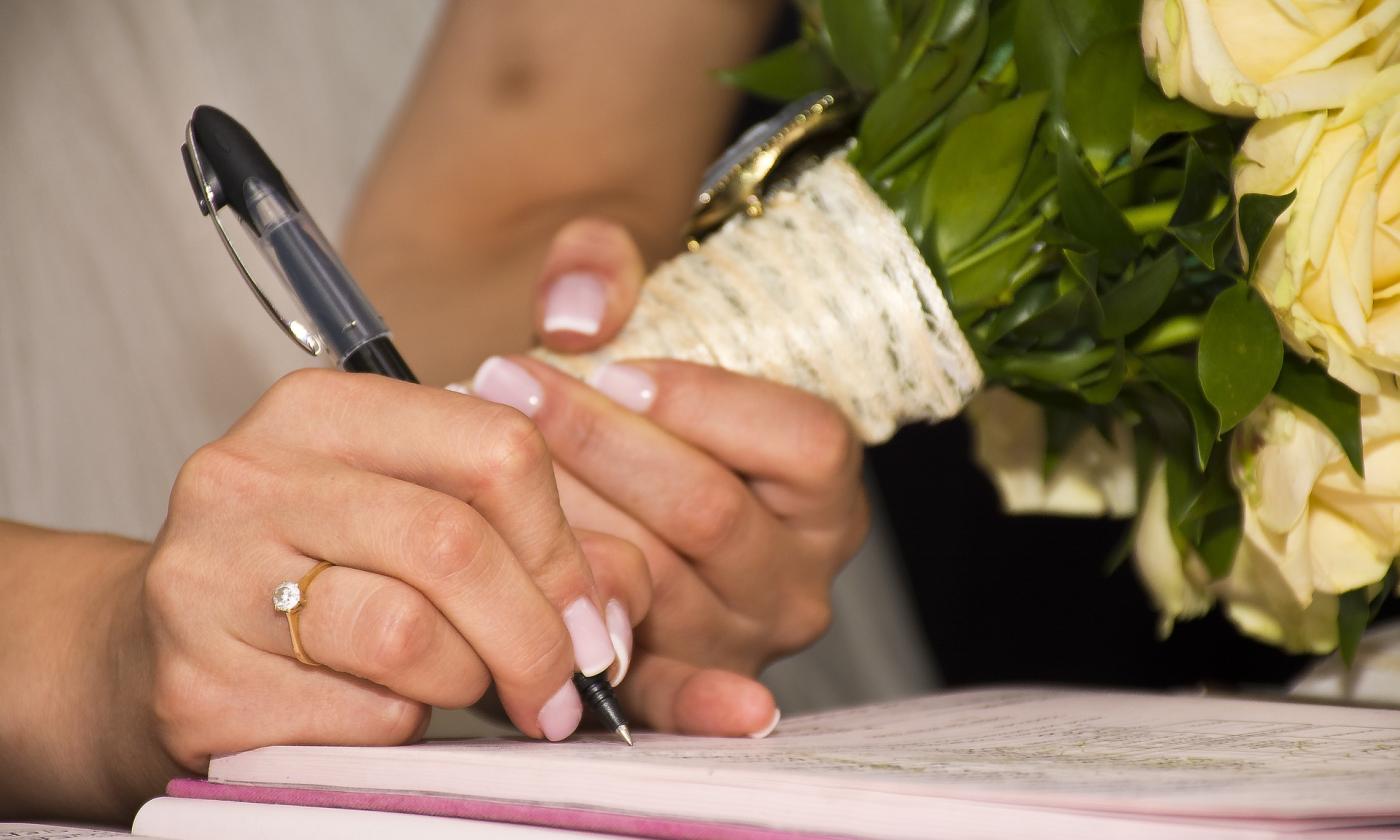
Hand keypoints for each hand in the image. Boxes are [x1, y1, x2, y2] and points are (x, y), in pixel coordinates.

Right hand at [119, 371, 648, 798]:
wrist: (153, 649)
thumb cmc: (314, 576)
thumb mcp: (414, 518)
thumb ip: (529, 539)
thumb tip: (620, 603)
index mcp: (320, 409)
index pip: (495, 447)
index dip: (564, 546)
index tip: (591, 618)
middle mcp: (250, 474)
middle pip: (455, 544)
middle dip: (535, 634)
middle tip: (560, 690)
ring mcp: (207, 576)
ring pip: (410, 635)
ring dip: (465, 681)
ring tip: (456, 685)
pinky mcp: (196, 680)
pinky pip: (359, 716)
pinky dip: (399, 728)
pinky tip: (374, 711)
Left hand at [471, 219, 869, 736]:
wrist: (607, 480)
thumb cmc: (634, 401)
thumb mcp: (635, 311)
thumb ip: (604, 265)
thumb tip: (572, 310)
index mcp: (823, 484)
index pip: (803, 440)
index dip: (706, 402)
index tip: (612, 367)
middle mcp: (800, 571)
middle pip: (707, 509)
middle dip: (598, 444)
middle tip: (507, 384)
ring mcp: (742, 637)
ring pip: (651, 578)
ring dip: (562, 518)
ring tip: (489, 463)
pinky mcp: (680, 686)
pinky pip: (664, 697)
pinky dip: (636, 690)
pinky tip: (596, 664)